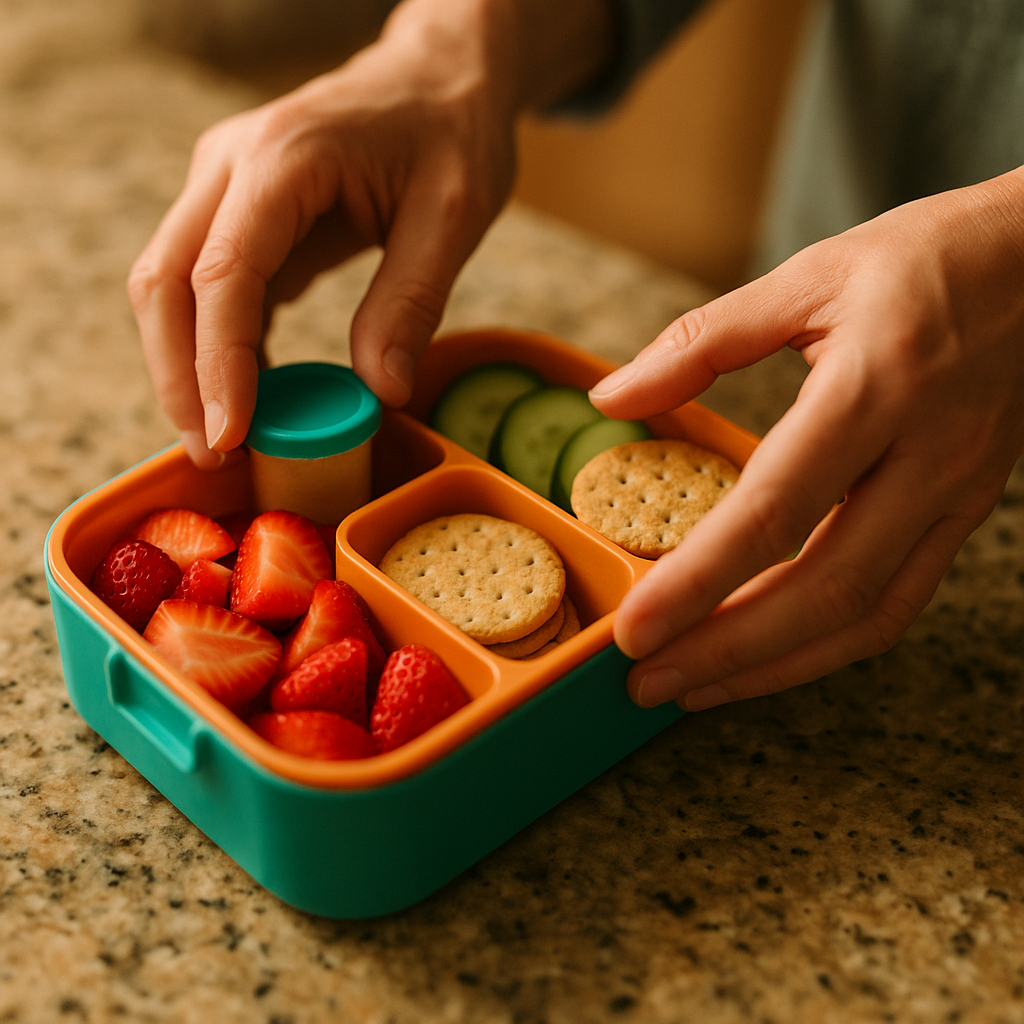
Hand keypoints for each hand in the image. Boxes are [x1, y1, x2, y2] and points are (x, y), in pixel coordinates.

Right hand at [127, 0, 612, 467]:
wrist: (437, 81)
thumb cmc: (449, 134)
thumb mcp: (453, 215)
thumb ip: (411, 300)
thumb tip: (380, 392)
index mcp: (284, 159)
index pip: (224, 272)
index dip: (217, 362)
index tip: (229, 433)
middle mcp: (232, 166)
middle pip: (166, 282)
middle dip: (179, 376)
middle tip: (213, 453)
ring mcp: (224, 187)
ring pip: (169, 287)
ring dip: (185, 367)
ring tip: (223, 439)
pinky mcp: (238, 214)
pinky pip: (206, 289)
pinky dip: (216, 347)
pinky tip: (247, 395)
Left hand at [589, 169, 1023, 710]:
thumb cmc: (923, 261)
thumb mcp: (807, 277)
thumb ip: (701, 341)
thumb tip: (612, 396)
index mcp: (874, 388)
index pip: (773, 511)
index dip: (699, 581)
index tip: (635, 629)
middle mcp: (926, 456)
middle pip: (823, 588)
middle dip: (729, 650)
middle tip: (648, 681)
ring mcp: (956, 494)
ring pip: (867, 615)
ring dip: (776, 666)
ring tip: (696, 688)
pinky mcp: (965, 512)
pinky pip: (897, 601)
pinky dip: (827, 643)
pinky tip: (770, 655)